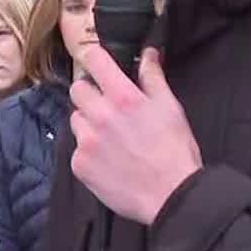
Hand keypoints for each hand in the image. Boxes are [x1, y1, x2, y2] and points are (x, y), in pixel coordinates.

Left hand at [68, 46, 202, 225]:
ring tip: (112, 138)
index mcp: (123, 97)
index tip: (98, 64)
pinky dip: (89, 151)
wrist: (171, 196)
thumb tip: (148, 54)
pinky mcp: (80, 164)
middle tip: (108, 107)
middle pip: (78, 89)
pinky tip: (109, 159)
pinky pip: (77, 148)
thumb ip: (153, 77)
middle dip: (91, 94)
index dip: (95, 58)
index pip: (93, 59)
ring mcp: (87, 141)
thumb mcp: (170, 108)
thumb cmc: (174, 152)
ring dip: (89, 123)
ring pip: (76, 119)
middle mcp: (100, 115)